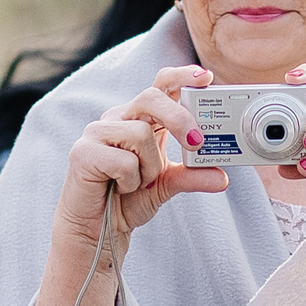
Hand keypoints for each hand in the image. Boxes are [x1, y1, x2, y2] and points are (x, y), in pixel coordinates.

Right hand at [55, 64, 229, 248]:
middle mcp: (119, 118)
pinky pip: (123, 160)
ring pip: (140, 133)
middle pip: (151, 98)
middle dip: (178, 118)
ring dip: (149, 167)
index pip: (160, 85)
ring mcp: (98, 132)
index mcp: (141, 119)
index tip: (206, 77)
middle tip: (196, 143)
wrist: (97, 229)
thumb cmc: (127, 199)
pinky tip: (120, 188)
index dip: (181, 76)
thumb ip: (192, 176)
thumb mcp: (167, 185)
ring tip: (139, 183)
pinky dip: (131, 181)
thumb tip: (222, 177)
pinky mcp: (83, 151)